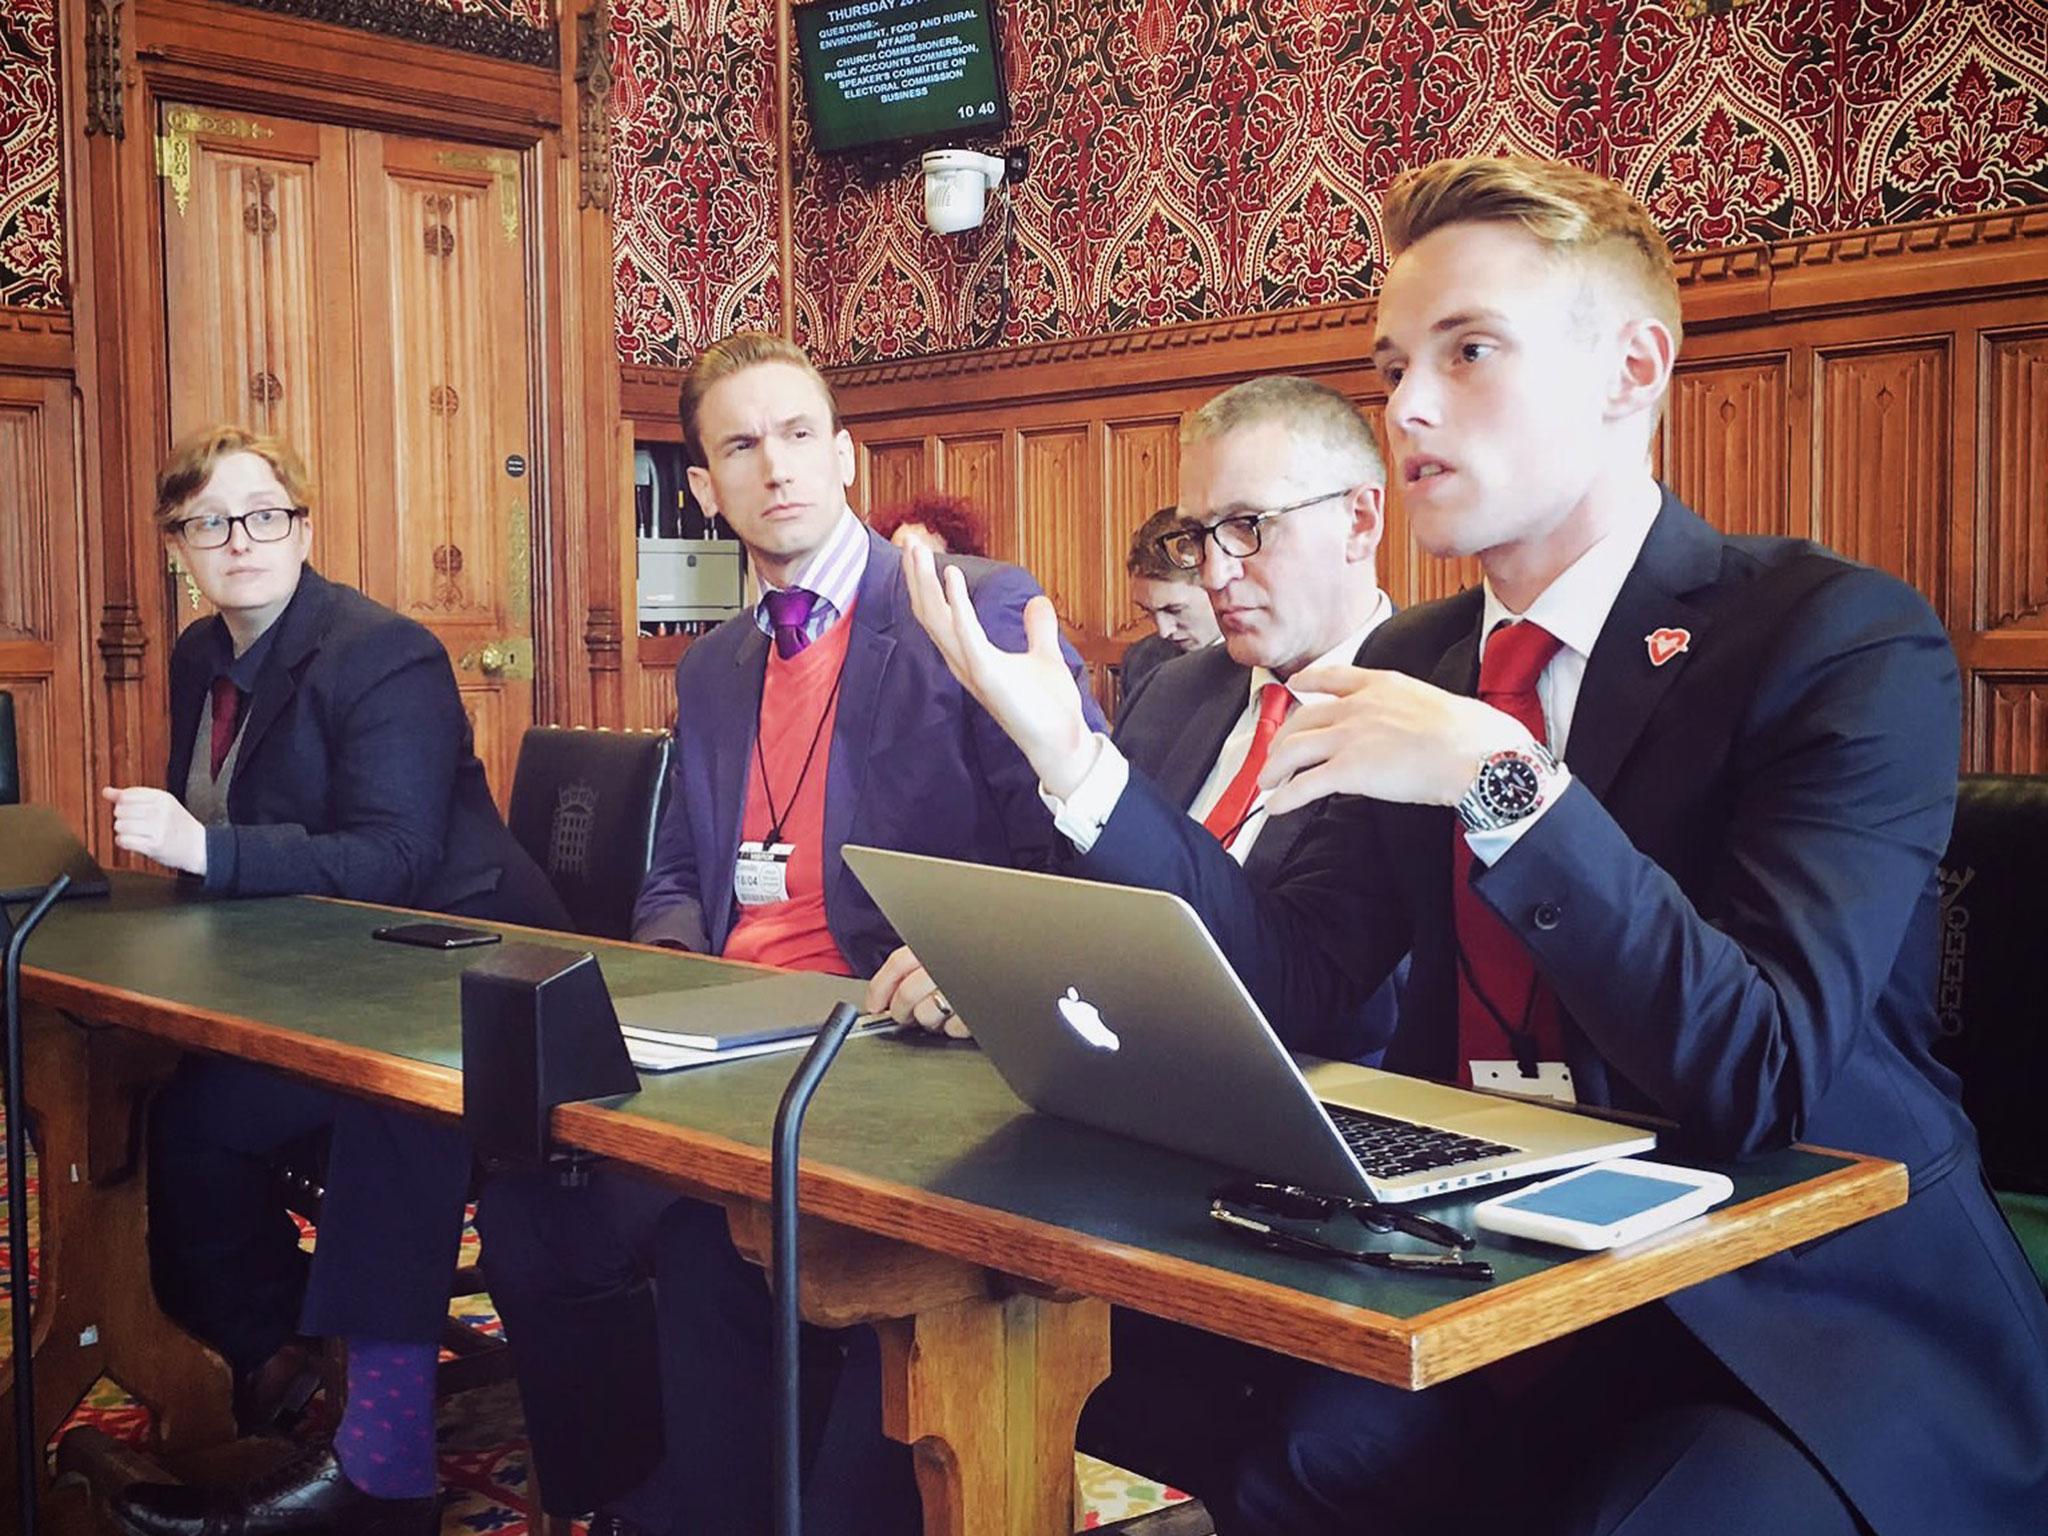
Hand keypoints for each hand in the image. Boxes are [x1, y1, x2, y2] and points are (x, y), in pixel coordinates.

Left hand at [101, 785, 210, 874]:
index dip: (122, 804)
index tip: (129, 810)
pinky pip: (124, 841)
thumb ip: (132, 796)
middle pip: (121, 811)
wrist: (199, 846)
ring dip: (122, 831)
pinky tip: (132, 841)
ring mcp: (158, 829)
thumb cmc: (178, 824)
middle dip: (122, 818)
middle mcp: (160, 812)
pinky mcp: (154, 846)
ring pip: (120, 826)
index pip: (126, 796)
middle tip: (134, 823)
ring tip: (134, 833)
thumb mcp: (160, 804)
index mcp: (162, 798)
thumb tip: (106, 791)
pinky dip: (123, 842)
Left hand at [865, 945, 970, 1038]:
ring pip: (928, 1014)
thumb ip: (919, 963)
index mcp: (937, 943)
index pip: (899, 964)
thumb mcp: (945, 946)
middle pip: (908, 993)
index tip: (875, 1004)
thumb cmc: (980, 950)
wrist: (1018, 953)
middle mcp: (949, 961)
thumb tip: (886, 992)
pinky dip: (953, 1026)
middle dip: (900, 1010)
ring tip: (936, 1013)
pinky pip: (955, 1027)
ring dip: (926, 1020)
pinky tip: (958, 1016)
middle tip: (901, 1014)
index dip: (881, 987)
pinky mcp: (979, 1008)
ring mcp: (964, 986)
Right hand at [903, 544, 1096, 798]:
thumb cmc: (1049, 707)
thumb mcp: (1044, 656)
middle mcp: (963, 661)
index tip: (919, 552)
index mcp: (971, 656)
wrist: (1062, 741)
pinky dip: (958, 604)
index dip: (925, 584)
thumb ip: (1038, 629)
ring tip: (919, 550)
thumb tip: (1038, 602)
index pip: (938, 615)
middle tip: (908, 540)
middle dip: (917, 577)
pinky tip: (951, 575)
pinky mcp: (988, 674)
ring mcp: (972, 668)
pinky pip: (966, 634)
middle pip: (928, 613)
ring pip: (937, 620)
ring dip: (926, 583)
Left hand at [1259, 667, 1532, 815]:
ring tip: (1267, 783)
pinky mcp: (1349, 770)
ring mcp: (1350, 737)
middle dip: (1282, 737)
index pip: (1332, 676)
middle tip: (1275, 752)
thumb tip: (1404, 729)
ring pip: (1293, 749)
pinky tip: (1276, 807)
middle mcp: (1358, 706)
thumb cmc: (1471, 734)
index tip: (1296, 685)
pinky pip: (1304, 785)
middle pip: (1302, 717)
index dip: (1307, 682)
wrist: (1477, 752)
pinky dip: (1284, 797)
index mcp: (1381, 684)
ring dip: (1274, 768)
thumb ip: (1406, 710)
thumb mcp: (1432, 703)